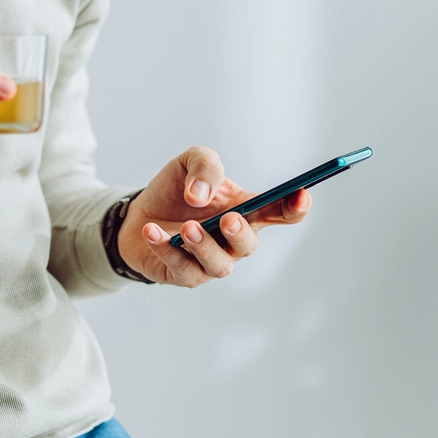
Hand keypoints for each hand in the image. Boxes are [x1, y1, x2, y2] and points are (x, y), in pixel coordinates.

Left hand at [116, 146, 311, 285]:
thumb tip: (200, 195)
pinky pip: (183, 268)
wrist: (137, 214)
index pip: (281, 212)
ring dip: (204, 246)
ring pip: (219, 265)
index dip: (296, 207)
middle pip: (249, 244)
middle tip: (227, 219)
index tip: (300, 195)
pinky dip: (167, 249)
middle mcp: (233, 240)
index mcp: (246, 209)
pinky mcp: (185, 275)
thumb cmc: (175, 191)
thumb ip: (205, 166)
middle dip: (240, 233)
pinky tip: (152, 231)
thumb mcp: (190, 162)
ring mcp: (211, 261)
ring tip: (186, 228)